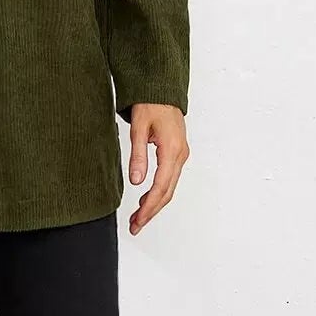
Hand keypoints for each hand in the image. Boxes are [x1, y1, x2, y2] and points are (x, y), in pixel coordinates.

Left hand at [125, 103, 188, 234]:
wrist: (162, 89)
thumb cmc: (150, 103)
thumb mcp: (138, 128)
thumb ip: (138, 155)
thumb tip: (136, 182)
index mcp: (172, 150)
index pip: (161, 186)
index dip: (149, 207)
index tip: (138, 220)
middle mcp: (180, 155)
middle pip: (167, 192)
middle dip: (151, 212)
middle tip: (135, 226)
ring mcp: (180, 155)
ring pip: (169, 188)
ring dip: (154, 204)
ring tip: (137, 218)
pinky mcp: (177, 154)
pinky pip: (169, 179)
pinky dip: (158, 193)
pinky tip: (145, 201)